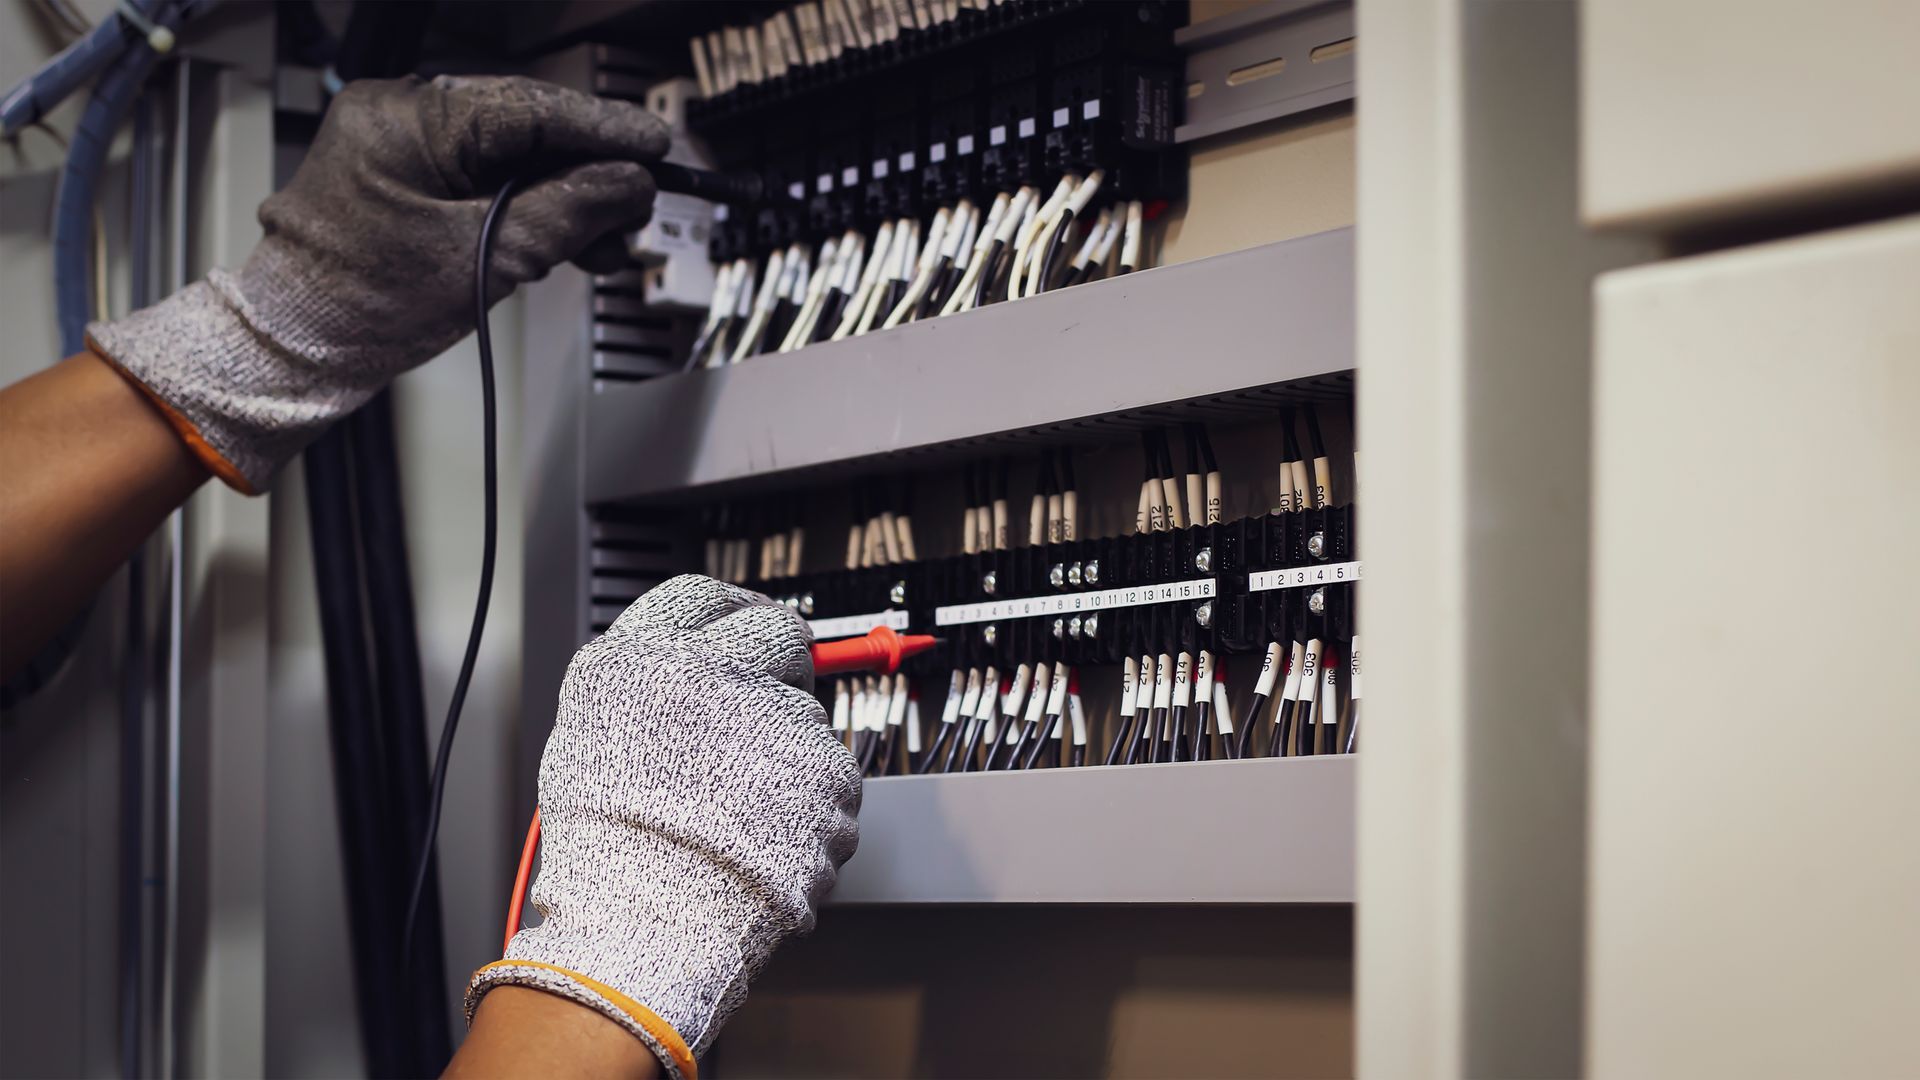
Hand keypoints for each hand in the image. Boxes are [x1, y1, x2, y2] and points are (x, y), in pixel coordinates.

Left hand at [86, 75, 666, 492]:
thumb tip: (629, 185)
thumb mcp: (486, 258)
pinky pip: (481, 174)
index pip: (531, 107)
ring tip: (600, 243)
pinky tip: (557, 238)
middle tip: (634, 207)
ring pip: (509, 155)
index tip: (654, 144)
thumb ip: (568, 213)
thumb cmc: (358, 306)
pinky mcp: (402, 173)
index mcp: (406, 117)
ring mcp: (397, 142)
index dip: (602, 128)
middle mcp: (397, 114)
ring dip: (560, 197)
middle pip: (524, 128)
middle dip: (586, 172)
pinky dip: (524, 206)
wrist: (296, 347)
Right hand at [467, 576, 861, 1079]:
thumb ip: (647, 692)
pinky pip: (831, 776)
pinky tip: (769, 837)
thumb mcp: (590, 741)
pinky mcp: (825, 768)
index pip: (700, 597)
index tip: (745, 616)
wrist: (644, 926)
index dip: (729, 607)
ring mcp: (774, 717)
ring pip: (805, 715)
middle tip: (763, 713)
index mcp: (641, 660)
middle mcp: (710, 672)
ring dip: (789, 752)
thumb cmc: (608, 855)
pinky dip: (813, 806)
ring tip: (742, 811)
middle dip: (779, 664)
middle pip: (772, 632)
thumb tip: (691, 675)